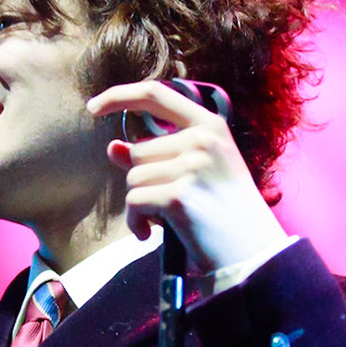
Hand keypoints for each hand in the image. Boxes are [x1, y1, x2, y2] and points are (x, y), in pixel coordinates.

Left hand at [86, 80, 290, 270]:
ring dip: (140, 205)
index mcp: (210, 125)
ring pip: (133, 179)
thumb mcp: (196, 173)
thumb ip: (157, 155)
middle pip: (137, 152)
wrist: (252, 251)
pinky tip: (152, 234)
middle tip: (171, 204)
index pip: (156, 94)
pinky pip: (133, 203)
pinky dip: (136, 222)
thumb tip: (112, 147)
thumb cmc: (225, 212)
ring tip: (168, 220)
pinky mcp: (179, 195)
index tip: (93, 106)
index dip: (119, 96)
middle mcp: (203, 139)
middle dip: (142, 182)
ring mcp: (192, 166)